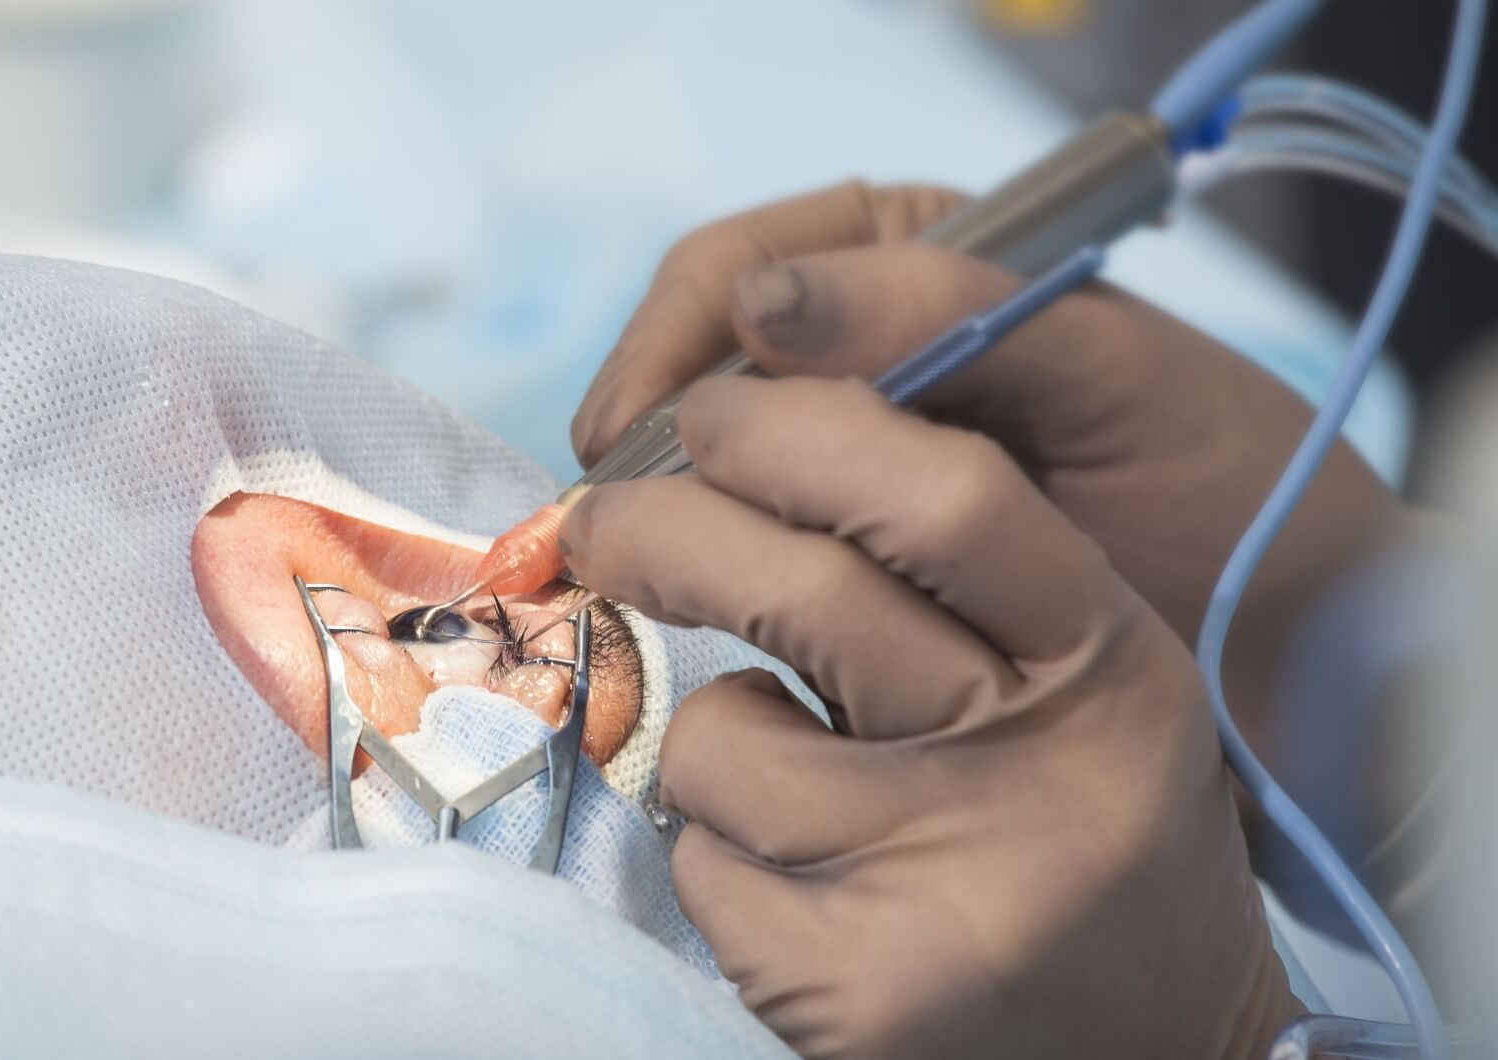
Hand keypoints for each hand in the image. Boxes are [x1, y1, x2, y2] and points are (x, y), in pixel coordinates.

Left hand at [560, 376, 1301, 1057]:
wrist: (1158, 1054)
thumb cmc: (1084, 837)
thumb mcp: (1079, 691)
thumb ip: (956, 588)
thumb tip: (734, 471)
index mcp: (1107, 662)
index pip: (945, 496)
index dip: (794, 430)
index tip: (708, 417)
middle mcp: (1040, 768)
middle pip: (806, 592)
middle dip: (663, 530)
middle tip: (599, 523)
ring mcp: (949, 889)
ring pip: (720, 740)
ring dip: (713, 743)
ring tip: (795, 796)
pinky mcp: (861, 994)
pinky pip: (703, 866)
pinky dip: (718, 859)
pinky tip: (805, 896)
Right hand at [570, 182, 1407, 756]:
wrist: (1286, 635)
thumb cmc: (1223, 484)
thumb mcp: (1106, 372)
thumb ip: (947, 313)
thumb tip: (763, 304)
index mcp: (922, 260)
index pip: (743, 270)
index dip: (668, 344)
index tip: (635, 436)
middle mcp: (870, 344)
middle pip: (700, 360)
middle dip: (645, 432)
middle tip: (607, 520)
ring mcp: (859, 450)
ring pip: (712, 455)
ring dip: (659, 501)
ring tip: (626, 563)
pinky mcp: (861, 545)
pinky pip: (753, 533)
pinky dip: (708, 559)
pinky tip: (687, 599)